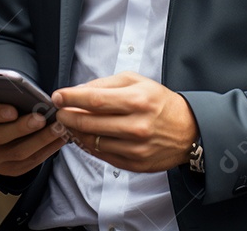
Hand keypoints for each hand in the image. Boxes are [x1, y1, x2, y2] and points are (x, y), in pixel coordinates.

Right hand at [0, 99, 68, 177]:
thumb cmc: (0, 103)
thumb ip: (6, 93)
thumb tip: (28, 93)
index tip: (13, 110)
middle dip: (22, 127)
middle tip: (41, 118)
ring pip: (17, 151)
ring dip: (41, 139)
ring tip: (58, 127)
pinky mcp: (7, 169)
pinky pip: (29, 162)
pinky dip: (47, 149)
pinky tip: (61, 138)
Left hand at [52, 71, 198, 172]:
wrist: (188, 130)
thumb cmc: (160, 103)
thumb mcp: (138, 82)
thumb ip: (106, 84)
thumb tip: (79, 91)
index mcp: (138, 100)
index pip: (95, 100)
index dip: (72, 98)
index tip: (58, 96)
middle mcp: (136, 126)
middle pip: (89, 123)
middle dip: (68, 116)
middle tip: (60, 111)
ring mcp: (135, 148)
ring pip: (93, 141)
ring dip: (76, 132)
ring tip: (71, 123)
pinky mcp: (134, 164)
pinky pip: (102, 155)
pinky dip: (89, 146)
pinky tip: (86, 136)